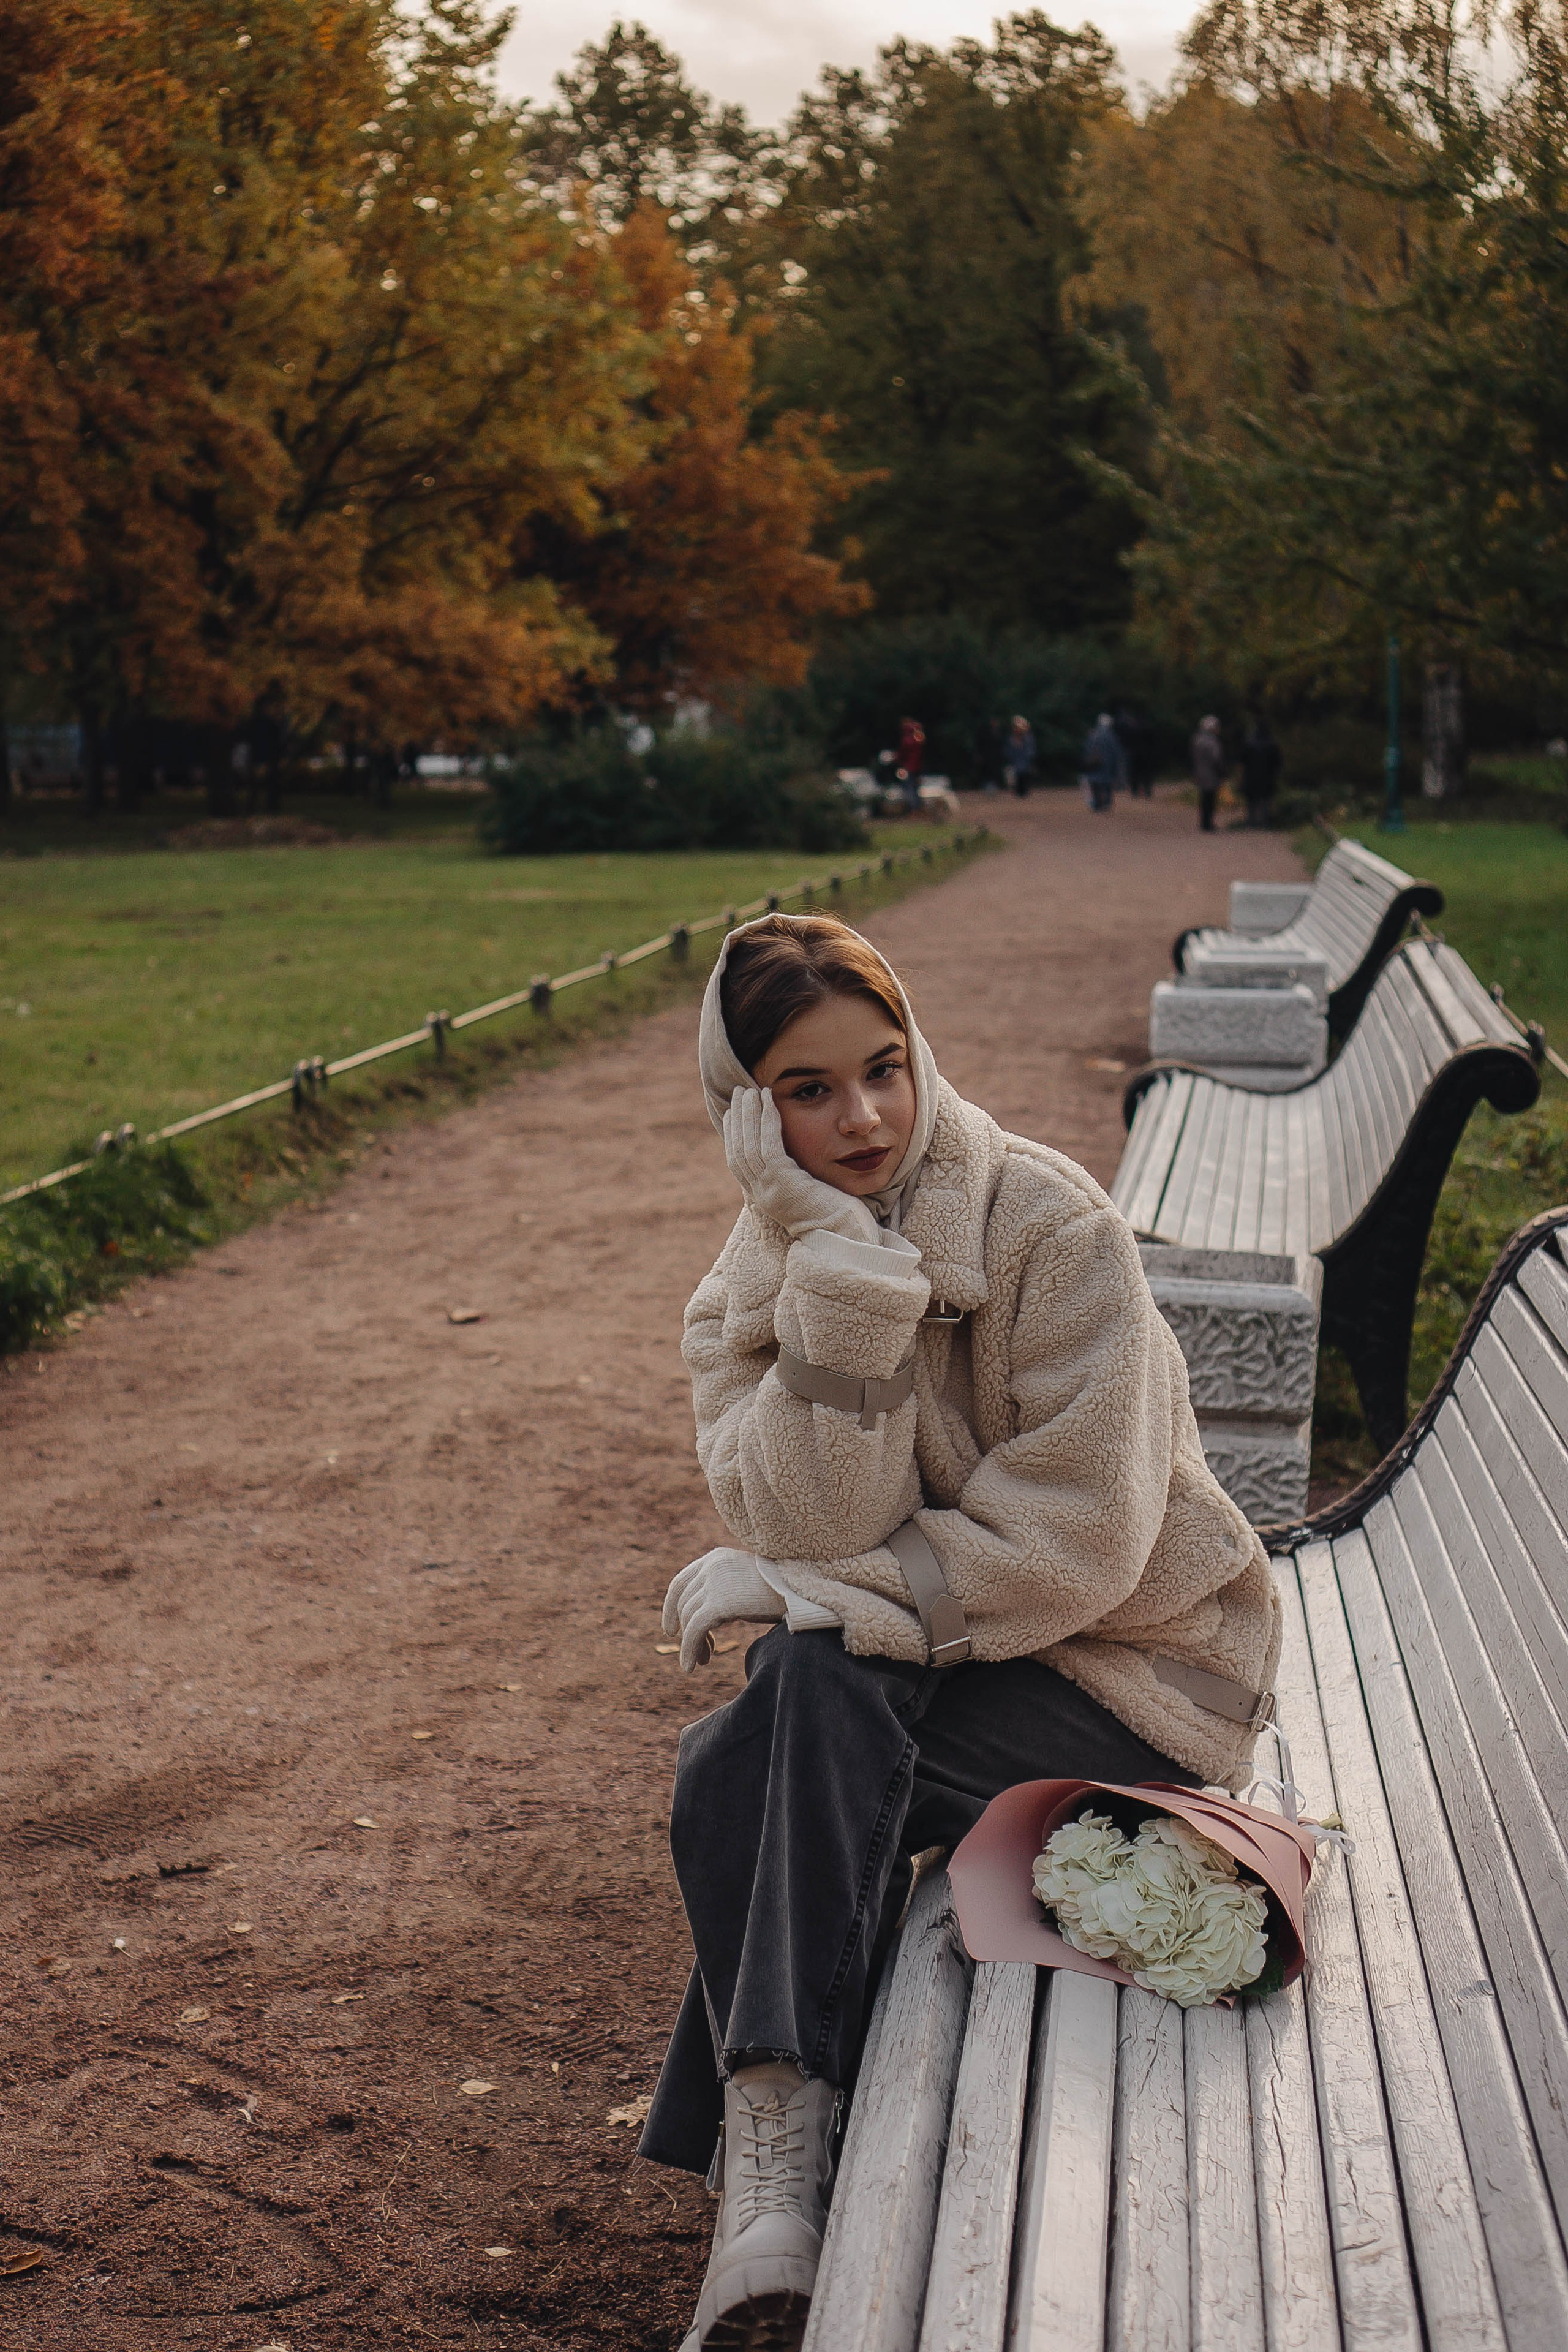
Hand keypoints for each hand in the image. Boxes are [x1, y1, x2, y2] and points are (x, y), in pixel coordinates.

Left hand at [662, 1547, 784, 1671]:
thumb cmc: (782, 1588)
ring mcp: (713, 1584)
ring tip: (703, 1662)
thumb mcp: (745, 1582)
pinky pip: (694, 1631)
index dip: (671, 1609)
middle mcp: (710, 1567)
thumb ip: (724, 1590)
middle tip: (700, 1654)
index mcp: (715, 1559)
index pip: (679, 1583)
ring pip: (687, 1619)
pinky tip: (690, 1666)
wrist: (802, 1587)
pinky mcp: (718, 1603)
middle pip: (682, 1604)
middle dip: (686, 1632)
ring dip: (691, 1645)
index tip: (673, 1629)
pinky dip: (688, 1650)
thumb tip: (706, 1617)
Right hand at [723, 1087, 878, 1245]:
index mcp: (765, 1197)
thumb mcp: (809, 1192)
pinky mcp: (784, 1184)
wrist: (849, 1239)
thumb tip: (795, 1157)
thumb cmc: (838, 1217)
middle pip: (739, 1151)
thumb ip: (797, 1175)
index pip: (739, 1161)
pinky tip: (769, 1101)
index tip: (735, 1111)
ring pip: (749, 1146)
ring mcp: (770, 1191)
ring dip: (749, 1114)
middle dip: (738, 1119)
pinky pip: (769, 1147)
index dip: (734, 1134)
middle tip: (740, 1092)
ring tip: (751, 1091)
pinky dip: (767, 1121)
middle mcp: (762, 1195)